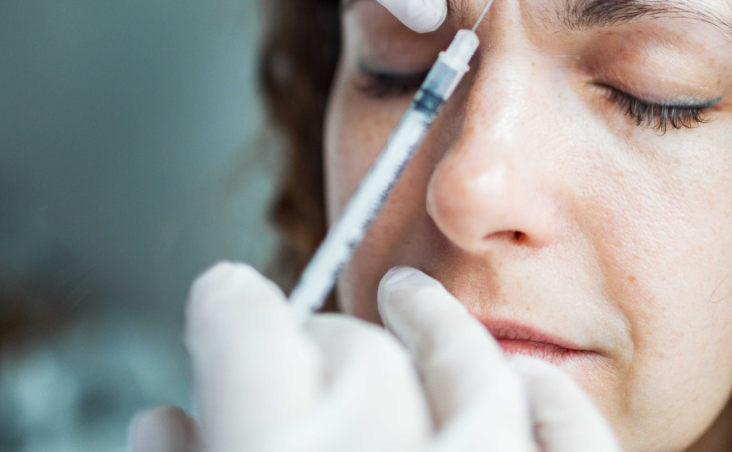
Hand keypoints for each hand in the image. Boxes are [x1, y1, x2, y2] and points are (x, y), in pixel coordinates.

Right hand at [128, 263, 618, 451]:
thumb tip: (165, 422)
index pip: (251, 340)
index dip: (233, 310)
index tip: (230, 301)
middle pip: (357, 349)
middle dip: (323, 337)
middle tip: (313, 342)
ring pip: (469, 362)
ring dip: (434, 326)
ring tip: (415, 302)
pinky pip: (566, 430)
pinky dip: (542, 397)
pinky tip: (524, 381)